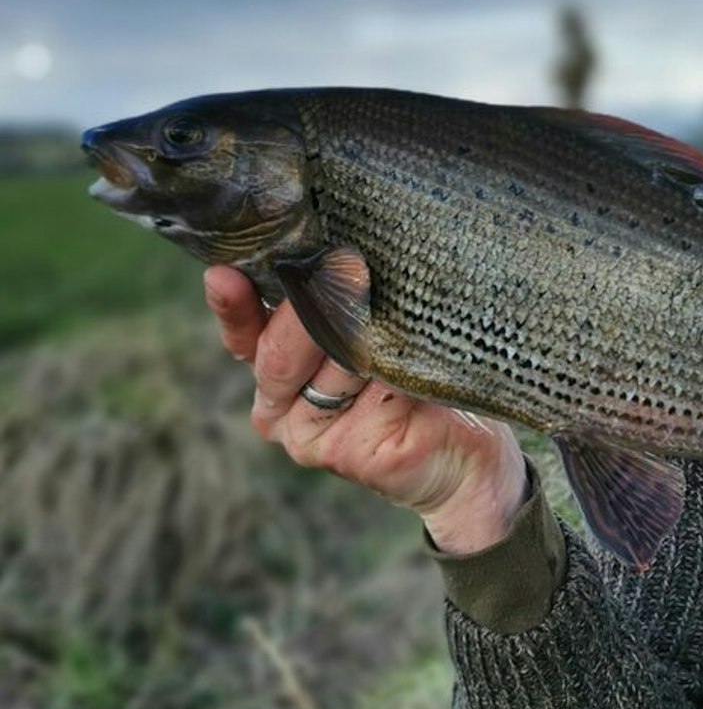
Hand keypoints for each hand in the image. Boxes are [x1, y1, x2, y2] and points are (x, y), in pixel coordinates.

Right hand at [203, 264, 528, 553]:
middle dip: (320, 306)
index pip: (243, 334)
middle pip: (282, 350)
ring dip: (375, 338)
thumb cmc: (422, 380)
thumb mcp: (375, 330)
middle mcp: (282, 412)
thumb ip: (339, 303)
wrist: (471, 456)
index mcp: (275, 377)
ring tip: (406, 329)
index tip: (224, 275)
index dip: (234, 305)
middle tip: (351, 267)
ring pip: (336, 365)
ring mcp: (312, 440)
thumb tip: (332, 252)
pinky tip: (420, 370)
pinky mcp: (351, 455)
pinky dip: (404, 371)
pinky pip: (378, 390)